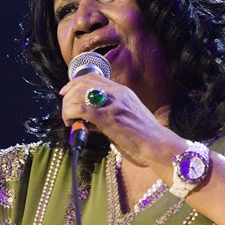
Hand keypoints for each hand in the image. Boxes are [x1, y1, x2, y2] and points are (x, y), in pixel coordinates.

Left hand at [59, 74, 179, 166]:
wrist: (160, 146)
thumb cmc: (145, 137)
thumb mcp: (126, 118)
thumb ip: (106, 116)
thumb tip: (86, 120)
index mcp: (122, 92)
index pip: (93, 77)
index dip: (74, 83)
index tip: (66, 93)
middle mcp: (117, 94)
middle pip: (82, 83)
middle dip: (68, 96)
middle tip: (65, 110)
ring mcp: (113, 105)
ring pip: (78, 94)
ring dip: (67, 107)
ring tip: (69, 120)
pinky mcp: (109, 118)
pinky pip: (81, 109)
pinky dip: (71, 114)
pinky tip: (72, 123)